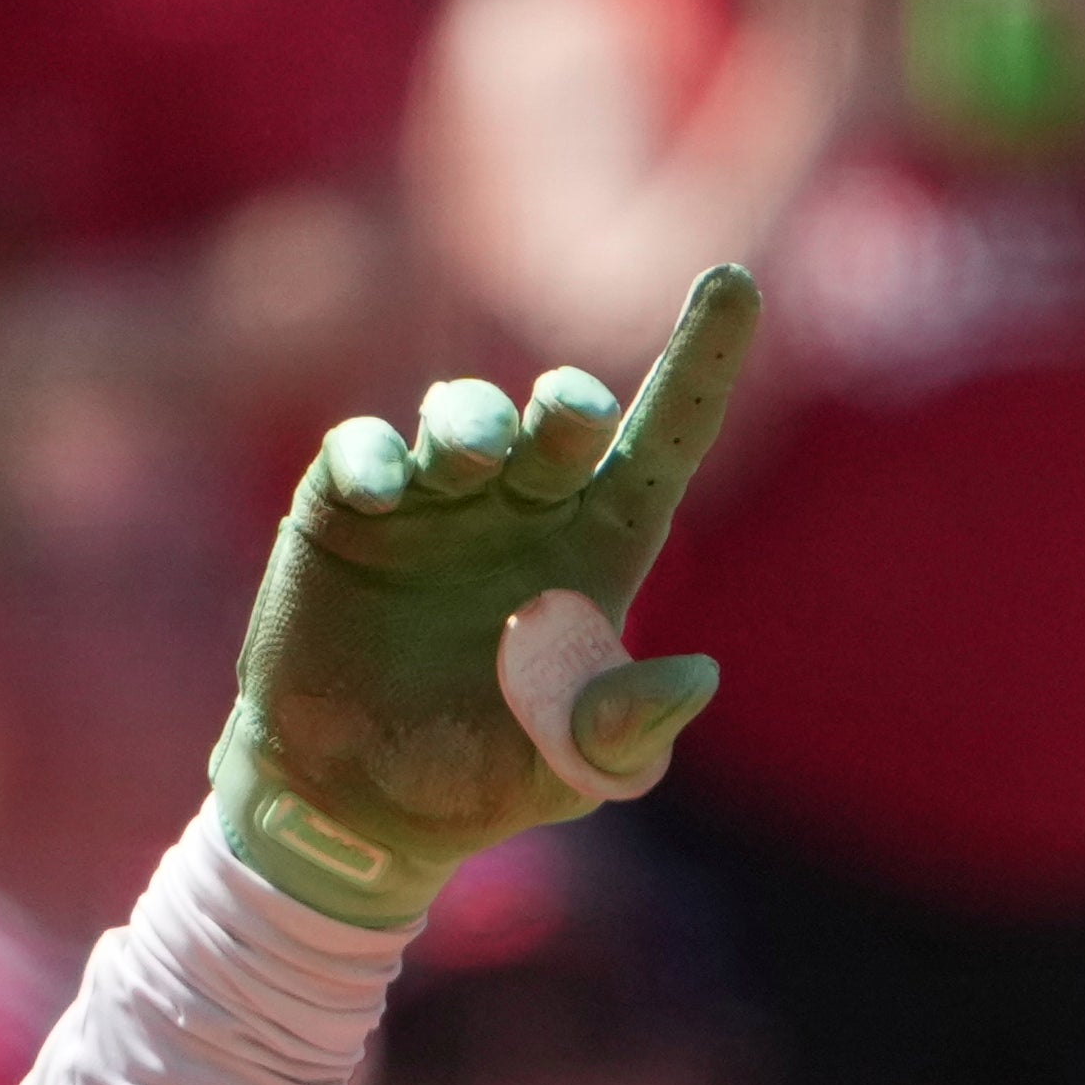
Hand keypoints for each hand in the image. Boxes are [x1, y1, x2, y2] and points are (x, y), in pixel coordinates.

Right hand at [211, 265, 759, 923]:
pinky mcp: (347, 512)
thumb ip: (631, 726)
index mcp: (603, 548)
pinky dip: (373, 454)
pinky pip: (363, 449)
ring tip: (459, 463)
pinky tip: (382, 490)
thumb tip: (699, 676)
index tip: (737, 280)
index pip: (666, 437)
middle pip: (563, 414)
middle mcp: (526, 507)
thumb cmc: (483, 781)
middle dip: (565, 402)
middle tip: (558, 425)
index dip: (701, 360)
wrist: (357, 805)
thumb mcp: (574, 770)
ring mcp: (437, 501)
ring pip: (462, 412)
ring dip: (466, 419)